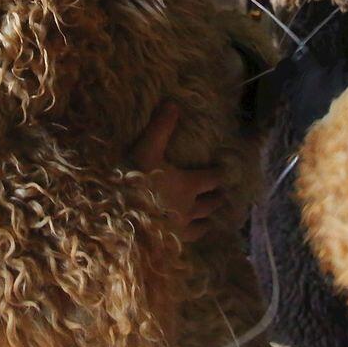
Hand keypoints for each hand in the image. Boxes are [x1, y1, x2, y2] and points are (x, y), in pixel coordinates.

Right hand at [130, 101, 223, 242]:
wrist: (123, 220)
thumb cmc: (135, 181)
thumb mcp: (147, 149)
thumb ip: (161, 127)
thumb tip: (173, 103)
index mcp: (188, 184)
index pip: (211, 178)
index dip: (219, 174)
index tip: (224, 172)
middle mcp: (189, 207)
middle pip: (210, 203)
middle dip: (216, 198)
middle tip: (221, 196)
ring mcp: (180, 228)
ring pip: (201, 224)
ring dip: (207, 220)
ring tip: (209, 221)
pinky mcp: (169, 243)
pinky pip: (187, 241)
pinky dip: (192, 237)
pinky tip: (188, 239)